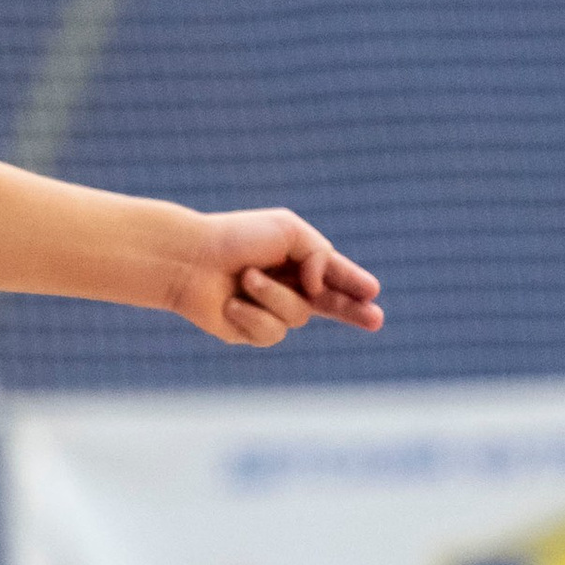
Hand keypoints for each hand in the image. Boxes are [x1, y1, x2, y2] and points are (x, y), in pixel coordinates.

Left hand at [167, 210, 384, 347]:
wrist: (189, 260)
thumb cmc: (237, 238)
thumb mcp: (287, 231)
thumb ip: (318, 254)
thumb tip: (321, 288)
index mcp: (299, 261)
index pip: (335, 275)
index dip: (355, 284)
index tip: (373, 292)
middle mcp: (289, 287)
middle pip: (332, 306)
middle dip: (354, 312)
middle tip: (376, 320)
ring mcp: (271, 311)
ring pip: (297, 316)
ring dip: (272, 295)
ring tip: (246, 277)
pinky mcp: (251, 333)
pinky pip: (270, 332)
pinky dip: (251, 314)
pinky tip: (231, 303)